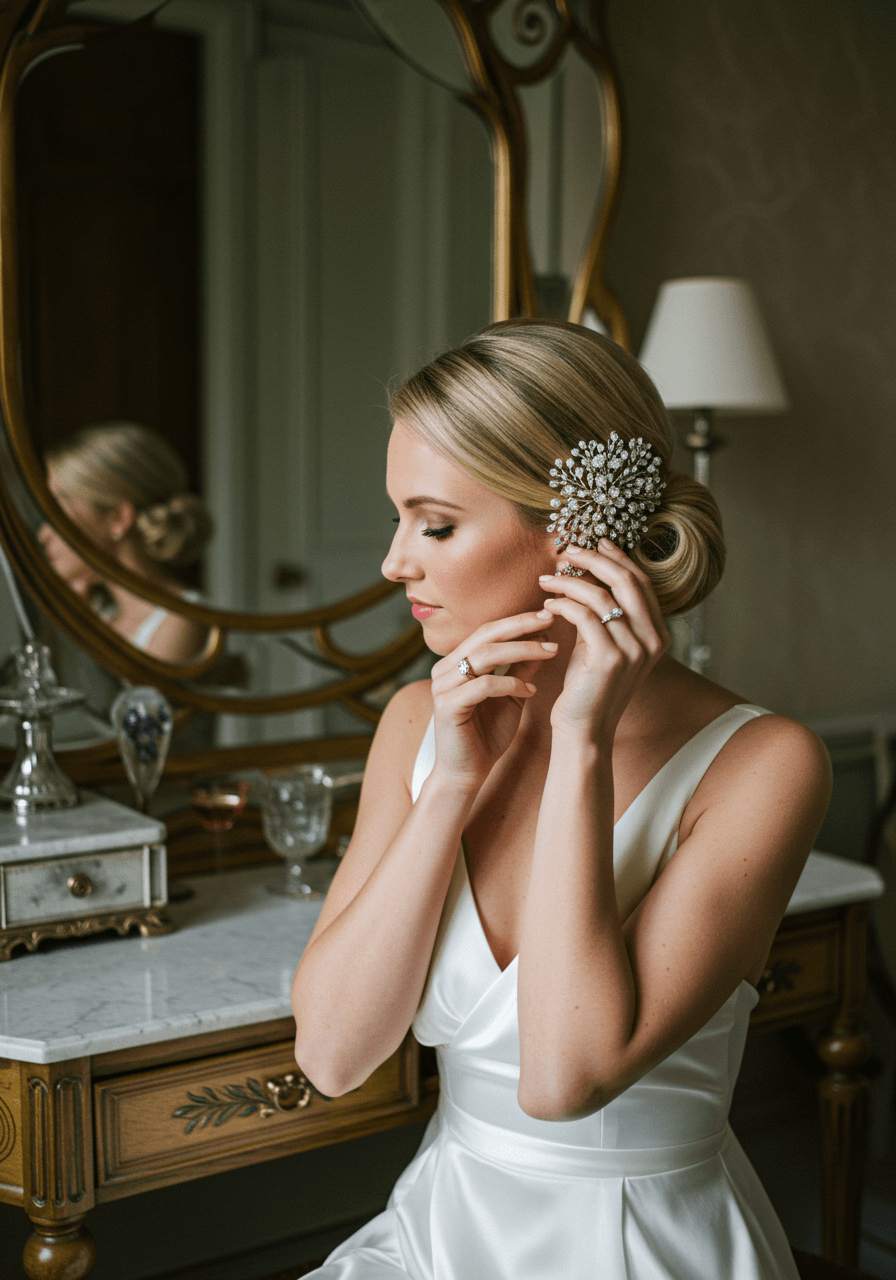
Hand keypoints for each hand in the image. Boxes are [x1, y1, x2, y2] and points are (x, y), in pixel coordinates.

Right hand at [429, 612, 558, 791]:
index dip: (518, 620)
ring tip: (551, 651)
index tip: (549, 615)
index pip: (488, 630)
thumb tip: (545, 640)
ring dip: (522, 650)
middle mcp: (445, 668)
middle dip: (521, 625)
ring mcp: (443, 686)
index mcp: (457, 661)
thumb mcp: (511, 695)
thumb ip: (522, 668)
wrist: (466, 773)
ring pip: (485, 655)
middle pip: (485, 635)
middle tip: (551, 619)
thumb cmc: (487, 734)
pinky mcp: (447, 706)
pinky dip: (510, 683)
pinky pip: (483, 685)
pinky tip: (532, 690)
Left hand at [538, 540, 668, 742]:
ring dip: (570, 581)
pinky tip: (547, 604)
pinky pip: (584, 616)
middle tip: (567, 550)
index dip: (618, 557)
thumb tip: (589, 573)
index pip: (641, 582)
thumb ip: (605, 613)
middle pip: (626, 581)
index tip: (594, 541)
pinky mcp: (610, 658)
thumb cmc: (588, 686)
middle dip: (594, 558)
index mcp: (657, 635)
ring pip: (602, 595)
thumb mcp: (602, 644)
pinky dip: (563, 604)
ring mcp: (634, 650)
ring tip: (547, 579)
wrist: (584, 729)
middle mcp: (652, 640)